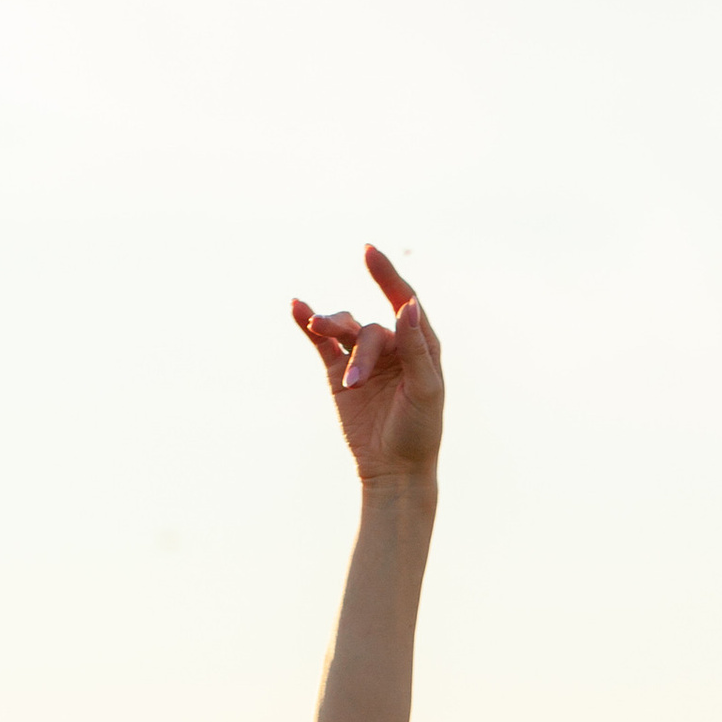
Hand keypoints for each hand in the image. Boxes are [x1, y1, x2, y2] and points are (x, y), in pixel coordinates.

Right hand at [291, 243, 443, 486]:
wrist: (394, 470)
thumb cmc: (419, 431)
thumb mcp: (424, 390)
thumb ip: (416, 348)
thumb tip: (408, 306)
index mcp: (419, 346)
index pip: (403, 301)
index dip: (387, 276)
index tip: (368, 252)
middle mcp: (391, 346)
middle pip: (368, 328)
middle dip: (359, 353)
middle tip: (354, 383)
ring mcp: (363, 358)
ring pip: (343, 330)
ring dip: (331, 332)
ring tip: (317, 333)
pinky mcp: (338, 373)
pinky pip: (322, 343)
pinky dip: (309, 325)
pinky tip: (297, 308)